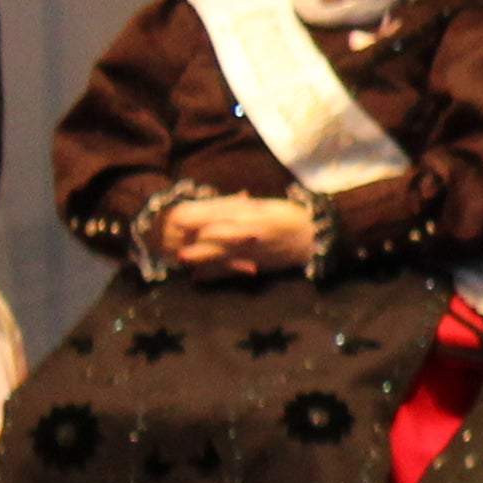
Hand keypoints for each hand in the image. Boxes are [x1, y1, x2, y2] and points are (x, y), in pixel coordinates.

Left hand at [159, 195, 324, 278]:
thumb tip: (214, 207)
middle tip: (168, 238)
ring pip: (219, 254)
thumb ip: (239, 207)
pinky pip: (231, 271)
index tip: (174, 216)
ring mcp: (250, 251)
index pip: (216, 213)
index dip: (195, 216)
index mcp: (249, 214)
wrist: (315, 237)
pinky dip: (214, 274)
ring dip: (198, 256)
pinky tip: (198, 277)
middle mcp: (247, 232)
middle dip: (191, 237)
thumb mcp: (265, 205)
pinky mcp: (254, 265)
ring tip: (180, 258)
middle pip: (213, 234)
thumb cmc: (290, 216)